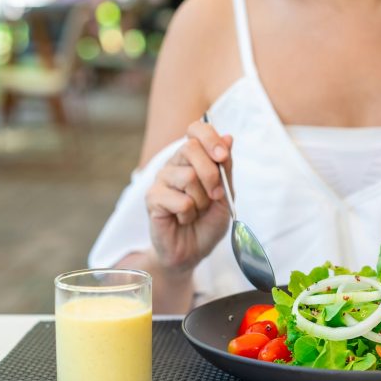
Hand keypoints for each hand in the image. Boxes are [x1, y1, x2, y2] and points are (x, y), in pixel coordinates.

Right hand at [145, 120, 233, 274]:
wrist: (194, 251)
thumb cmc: (208, 221)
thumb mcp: (226, 194)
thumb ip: (225, 168)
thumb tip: (228, 137)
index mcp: (193, 158)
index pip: (196, 129)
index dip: (210, 138)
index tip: (222, 156)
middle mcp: (175, 164)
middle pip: (190, 148)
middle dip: (211, 174)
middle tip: (216, 196)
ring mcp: (161, 180)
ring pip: (188, 176)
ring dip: (202, 200)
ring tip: (197, 211)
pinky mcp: (152, 199)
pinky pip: (180, 199)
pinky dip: (189, 213)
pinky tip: (184, 219)